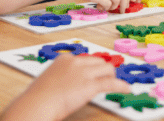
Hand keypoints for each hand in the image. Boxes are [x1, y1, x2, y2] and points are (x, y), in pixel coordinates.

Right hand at [5, 54, 130, 120]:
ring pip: (107, 68)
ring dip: (112, 76)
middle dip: (103, 70)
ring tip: (114, 83)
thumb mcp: (48, 81)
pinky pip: (111, 83)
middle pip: (98, 61)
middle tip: (106, 78)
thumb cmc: (37, 98)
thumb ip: (60, 78)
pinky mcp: (90, 85)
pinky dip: (121, 86)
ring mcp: (84, 73)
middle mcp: (75, 62)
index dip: (92, 67)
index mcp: (63, 59)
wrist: (36, 104)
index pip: (85, 59)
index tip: (95, 72)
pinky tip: (127, 89)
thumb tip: (66, 84)